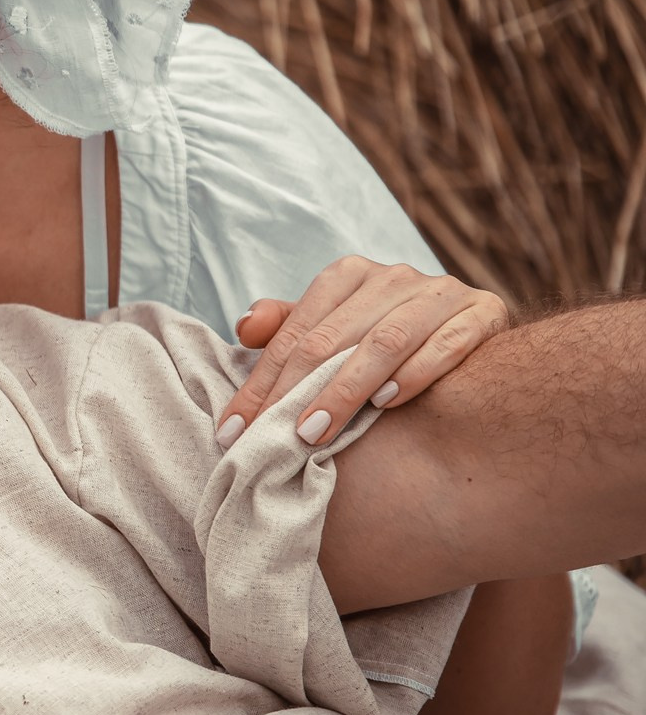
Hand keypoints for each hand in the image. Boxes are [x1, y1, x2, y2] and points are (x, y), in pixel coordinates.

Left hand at [217, 257, 509, 448]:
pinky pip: (447, 342)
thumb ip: (287, 328)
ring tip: (318, 429)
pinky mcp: (483, 312)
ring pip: (386, 340)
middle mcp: (393, 277)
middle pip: (334, 337)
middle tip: (277, 439)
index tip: (232, 431)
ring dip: (348, 388)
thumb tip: (245, 327)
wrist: (474, 334)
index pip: (295, 333)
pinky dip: (416, 373)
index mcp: (348, 276)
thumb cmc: (385, 338)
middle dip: (298, 391)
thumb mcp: (332, 330)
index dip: (260, 383)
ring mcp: (441, 292)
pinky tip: (388, 404)